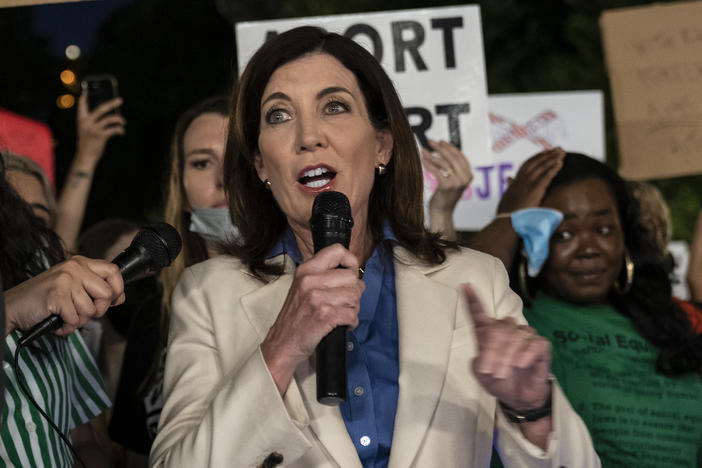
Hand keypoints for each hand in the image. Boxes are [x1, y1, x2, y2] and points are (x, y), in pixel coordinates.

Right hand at [4, 256, 124, 336]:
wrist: (12, 306)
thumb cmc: (42, 298)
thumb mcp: (71, 286)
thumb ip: (94, 287)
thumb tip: (119, 297)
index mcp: (79, 263)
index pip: (113, 271)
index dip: (118, 289)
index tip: (113, 300)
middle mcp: (74, 268)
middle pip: (107, 293)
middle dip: (99, 310)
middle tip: (83, 313)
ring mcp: (66, 280)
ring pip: (91, 310)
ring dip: (79, 320)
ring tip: (65, 315)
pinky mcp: (57, 295)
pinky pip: (75, 319)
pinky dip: (67, 327)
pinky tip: (57, 321)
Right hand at [75, 93, 125, 166]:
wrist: (85, 157)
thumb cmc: (88, 143)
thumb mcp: (86, 131)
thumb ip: (92, 122)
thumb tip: (108, 114)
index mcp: (81, 120)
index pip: (82, 105)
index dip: (84, 98)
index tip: (87, 91)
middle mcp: (86, 122)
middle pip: (101, 108)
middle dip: (112, 103)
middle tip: (120, 100)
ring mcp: (93, 129)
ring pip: (110, 119)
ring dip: (119, 119)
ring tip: (123, 122)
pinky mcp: (100, 136)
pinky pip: (114, 129)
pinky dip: (120, 129)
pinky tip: (122, 132)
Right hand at [261, 244, 364, 392]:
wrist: (282, 343)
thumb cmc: (296, 317)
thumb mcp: (303, 287)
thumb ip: (325, 276)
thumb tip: (356, 276)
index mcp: (306, 269)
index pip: (337, 250)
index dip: (351, 261)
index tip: (350, 274)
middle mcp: (310, 280)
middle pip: (352, 277)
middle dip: (354, 292)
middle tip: (345, 302)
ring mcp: (317, 297)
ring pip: (354, 295)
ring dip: (353, 308)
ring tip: (342, 313)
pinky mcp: (325, 315)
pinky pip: (352, 314)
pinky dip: (351, 322)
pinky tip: (342, 324)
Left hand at [422, 139, 472, 211]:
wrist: (443, 211)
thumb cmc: (446, 195)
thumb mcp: (454, 180)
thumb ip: (453, 168)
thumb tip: (442, 149)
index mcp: (468, 175)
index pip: (459, 156)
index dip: (449, 147)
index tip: (440, 141)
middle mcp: (465, 178)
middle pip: (452, 157)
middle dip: (440, 147)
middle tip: (430, 142)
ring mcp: (456, 182)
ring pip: (443, 163)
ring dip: (431, 155)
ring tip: (423, 151)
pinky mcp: (446, 186)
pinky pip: (436, 170)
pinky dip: (428, 163)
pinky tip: (422, 159)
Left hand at [463, 284, 550, 409]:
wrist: (518, 397)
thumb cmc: (498, 381)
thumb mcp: (482, 374)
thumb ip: (482, 360)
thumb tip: (489, 355)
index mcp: (488, 333)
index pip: (479, 313)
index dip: (472, 300)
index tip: (465, 286)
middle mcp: (506, 329)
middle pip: (499, 328)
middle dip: (494, 351)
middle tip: (493, 371)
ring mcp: (524, 335)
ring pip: (515, 335)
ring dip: (507, 356)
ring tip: (504, 373)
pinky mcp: (540, 344)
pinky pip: (533, 343)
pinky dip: (525, 355)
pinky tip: (521, 364)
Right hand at [497, 147, 564, 213]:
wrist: (507, 220)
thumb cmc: (506, 211)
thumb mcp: (507, 195)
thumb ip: (510, 185)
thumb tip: (509, 178)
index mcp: (516, 181)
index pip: (527, 164)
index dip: (537, 157)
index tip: (545, 151)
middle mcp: (522, 179)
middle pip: (536, 162)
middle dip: (548, 154)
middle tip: (559, 148)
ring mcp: (528, 183)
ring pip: (542, 166)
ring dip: (553, 158)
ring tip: (563, 152)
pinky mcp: (535, 189)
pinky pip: (546, 176)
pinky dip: (554, 168)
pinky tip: (561, 163)